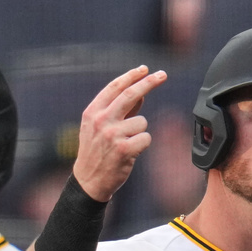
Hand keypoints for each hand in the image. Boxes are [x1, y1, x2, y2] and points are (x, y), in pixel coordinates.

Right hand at [72, 65, 166, 201]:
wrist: (88, 181)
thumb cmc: (96, 153)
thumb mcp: (99, 128)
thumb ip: (118, 111)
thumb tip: (140, 95)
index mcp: (93, 112)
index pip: (115, 88)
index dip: (131, 76)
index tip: (145, 69)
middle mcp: (101, 120)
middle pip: (131, 94)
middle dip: (149, 82)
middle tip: (163, 75)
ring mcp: (112, 135)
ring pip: (142, 122)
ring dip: (140, 132)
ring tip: (127, 144)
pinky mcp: (124, 149)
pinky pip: (146, 138)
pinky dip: (143, 145)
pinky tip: (131, 153)